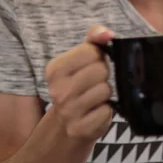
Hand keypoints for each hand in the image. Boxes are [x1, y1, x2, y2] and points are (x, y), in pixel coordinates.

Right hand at [45, 26, 114, 140]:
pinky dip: (106, 111)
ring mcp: (68, 111)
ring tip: (94, 97)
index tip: (92, 64)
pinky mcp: (80, 128)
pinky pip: (107, 112)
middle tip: (95, 82)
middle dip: (103, 75)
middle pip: (100, 70)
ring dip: (105, 93)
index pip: (91, 51)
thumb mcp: (81, 57)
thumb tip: (107, 33)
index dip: (98, 56)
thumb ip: (94, 38)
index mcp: (55, 69)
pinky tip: (95, 111)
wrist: (66, 124)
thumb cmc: (78, 84)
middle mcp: (58, 90)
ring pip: (106, 90)